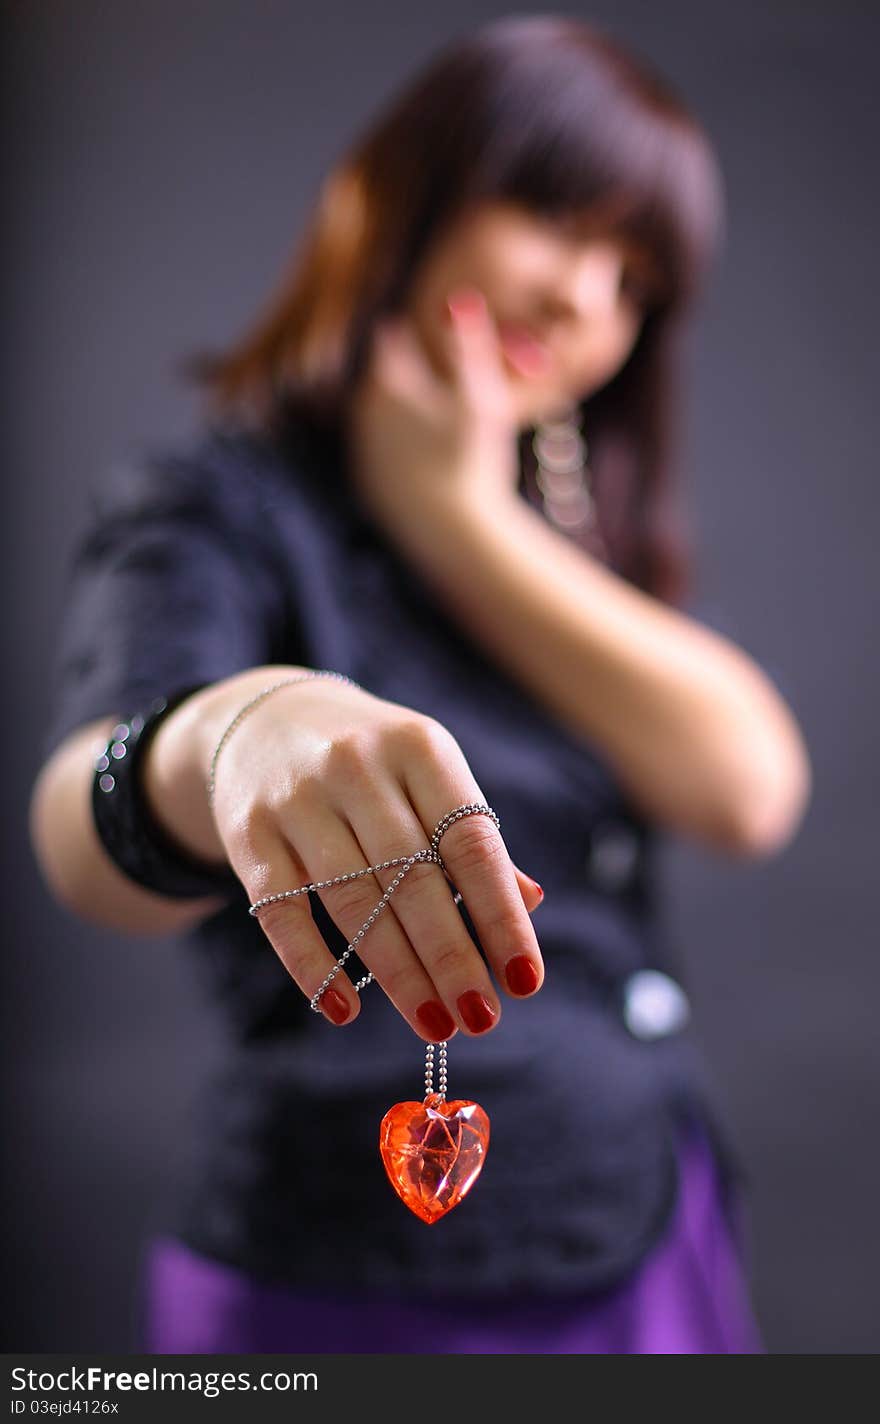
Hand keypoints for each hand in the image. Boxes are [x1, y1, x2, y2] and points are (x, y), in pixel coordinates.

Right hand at [149, 669, 544, 1039]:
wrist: (262, 721)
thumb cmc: (372, 766)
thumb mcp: (428, 777)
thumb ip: (471, 840)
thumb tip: (531, 903)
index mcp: (418, 748)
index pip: (469, 842)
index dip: (500, 915)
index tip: (524, 980)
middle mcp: (356, 766)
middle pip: (413, 876)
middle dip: (452, 957)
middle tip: (481, 1018)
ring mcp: (297, 799)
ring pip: (353, 899)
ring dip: (398, 972)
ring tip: (435, 1024)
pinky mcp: (249, 833)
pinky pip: (281, 910)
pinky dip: (312, 964)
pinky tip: (343, 1010)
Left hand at [347, 286, 521, 533]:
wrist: (452, 531)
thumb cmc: (469, 460)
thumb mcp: (479, 396)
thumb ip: (469, 346)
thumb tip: (461, 300)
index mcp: (389, 388)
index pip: (390, 345)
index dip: (405, 335)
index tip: (412, 330)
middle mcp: (366, 419)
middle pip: (379, 383)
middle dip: (397, 374)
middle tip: (413, 366)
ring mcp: (364, 455)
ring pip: (376, 420)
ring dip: (395, 413)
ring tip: (421, 413)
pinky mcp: (370, 486)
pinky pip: (380, 455)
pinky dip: (396, 448)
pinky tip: (421, 456)